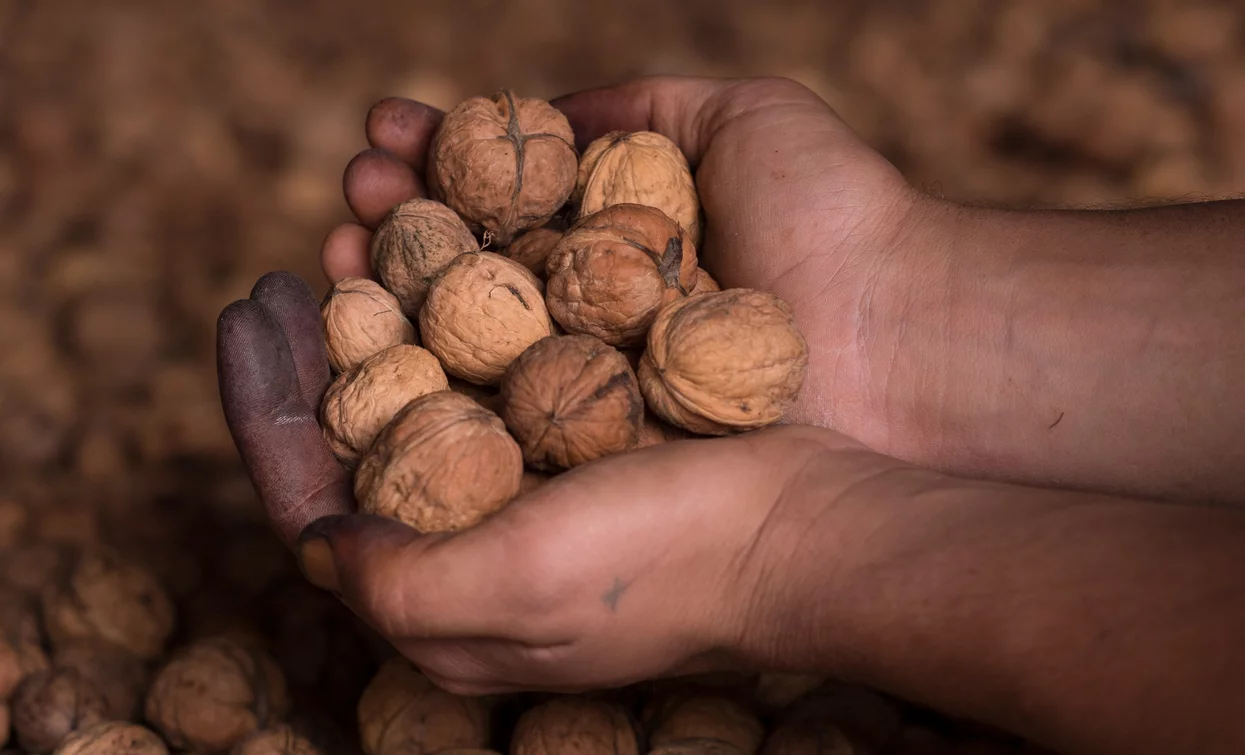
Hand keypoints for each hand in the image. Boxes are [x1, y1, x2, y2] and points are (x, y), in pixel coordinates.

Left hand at [216, 276, 876, 691]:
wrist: (806, 530)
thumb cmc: (667, 561)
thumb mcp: (514, 589)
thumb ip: (393, 580)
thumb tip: (320, 535)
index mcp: (439, 603)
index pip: (309, 501)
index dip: (264, 404)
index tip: (253, 305)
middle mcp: (472, 555)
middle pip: (360, 447)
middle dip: (321, 351)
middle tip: (309, 258)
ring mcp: (528, 505)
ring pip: (425, 401)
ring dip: (387, 318)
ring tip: (372, 237)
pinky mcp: (579, 458)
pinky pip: (494, 378)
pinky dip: (463, 317)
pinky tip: (461, 261)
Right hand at [323, 75, 933, 450]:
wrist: (901, 333)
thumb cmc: (835, 215)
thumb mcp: (741, 117)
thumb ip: (637, 105)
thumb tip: (542, 98)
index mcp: (616, 238)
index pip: (502, 197)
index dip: (440, 162)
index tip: (387, 132)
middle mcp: (592, 312)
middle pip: (471, 266)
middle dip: (400, 221)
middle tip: (348, 190)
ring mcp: (592, 384)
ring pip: (466, 339)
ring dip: (393, 291)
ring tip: (335, 246)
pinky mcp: (598, 451)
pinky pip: (495, 417)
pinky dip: (428, 381)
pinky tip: (371, 339)